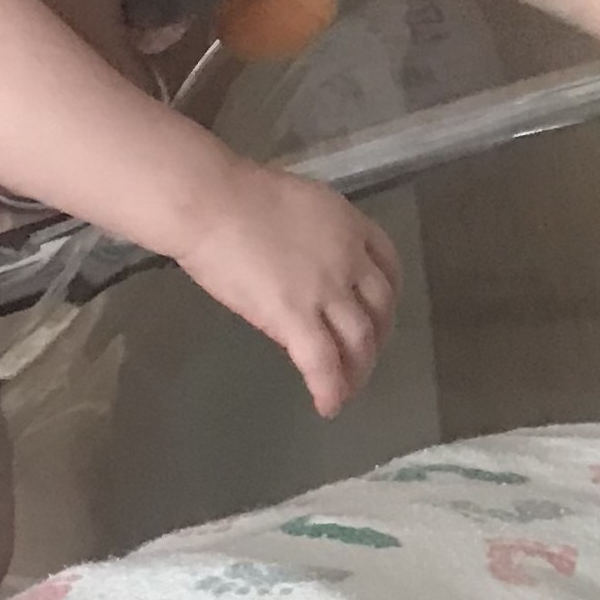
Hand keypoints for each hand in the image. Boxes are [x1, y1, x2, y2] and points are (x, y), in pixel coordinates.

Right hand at [179, 166, 398, 416]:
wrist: (211, 203)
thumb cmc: (236, 194)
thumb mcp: (298, 203)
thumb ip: (316, 234)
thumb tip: (307, 259)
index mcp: (350, 225)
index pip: (388, 265)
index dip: (387, 296)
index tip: (379, 313)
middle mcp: (350, 259)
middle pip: (381, 308)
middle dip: (377, 338)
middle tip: (363, 357)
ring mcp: (326, 290)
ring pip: (359, 340)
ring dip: (358, 369)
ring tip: (348, 389)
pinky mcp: (296, 316)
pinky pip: (322, 362)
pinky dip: (330, 388)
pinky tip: (327, 406)